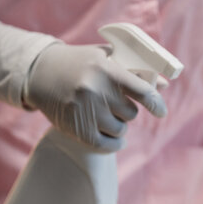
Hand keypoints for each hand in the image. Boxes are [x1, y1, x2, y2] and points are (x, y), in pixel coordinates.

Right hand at [24, 43, 166, 151]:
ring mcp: (86, 112)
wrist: (40, 72)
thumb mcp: (106, 58)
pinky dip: (113, 144)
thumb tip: (162, 85)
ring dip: (117, 126)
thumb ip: (134, 71)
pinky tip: (111, 138)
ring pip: (120, 130)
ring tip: (104, 115)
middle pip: (131, 114)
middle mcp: (96, 92)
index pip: (142, 92)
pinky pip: (106, 146)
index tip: (161, 112)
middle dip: (126, 111)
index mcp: (107, 71)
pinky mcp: (77, 130)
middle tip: (114, 104)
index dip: (156, 104)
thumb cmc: (79, 63)